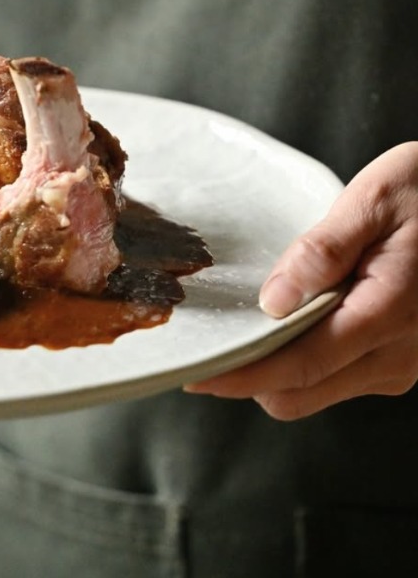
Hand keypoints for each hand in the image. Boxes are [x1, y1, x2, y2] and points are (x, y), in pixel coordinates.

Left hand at [185, 141, 417, 419]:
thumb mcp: (374, 201)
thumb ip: (323, 251)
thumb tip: (274, 300)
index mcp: (386, 313)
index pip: (297, 367)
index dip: (240, 376)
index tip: (196, 374)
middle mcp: (398, 354)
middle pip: (300, 394)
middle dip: (247, 380)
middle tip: (207, 348)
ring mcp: (404, 362)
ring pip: (319, 391)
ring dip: (274, 372)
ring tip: (238, 332)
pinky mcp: (403, 359)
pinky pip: (341, 377)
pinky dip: (304, 364)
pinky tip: (284, 326)